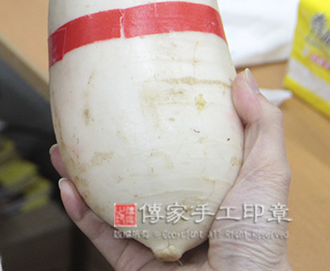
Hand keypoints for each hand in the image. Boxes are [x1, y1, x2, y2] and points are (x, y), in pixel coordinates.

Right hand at [50, 69, 291, 269]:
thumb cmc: (260, 240)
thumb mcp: (267, 173)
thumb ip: (260, 127)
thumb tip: (243, 78)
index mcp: (206, 192)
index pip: (172, 155)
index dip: (148, 128)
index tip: (130, 101)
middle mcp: (175, 214)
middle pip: (130, 176)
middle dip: (103, 150)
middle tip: (84, 124)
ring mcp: (150, 238)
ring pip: (106, 202)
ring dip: (80, 177)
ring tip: (62, 151)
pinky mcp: (131, 263)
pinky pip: (99, 233)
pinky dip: (79, 211)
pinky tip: (67, 187)